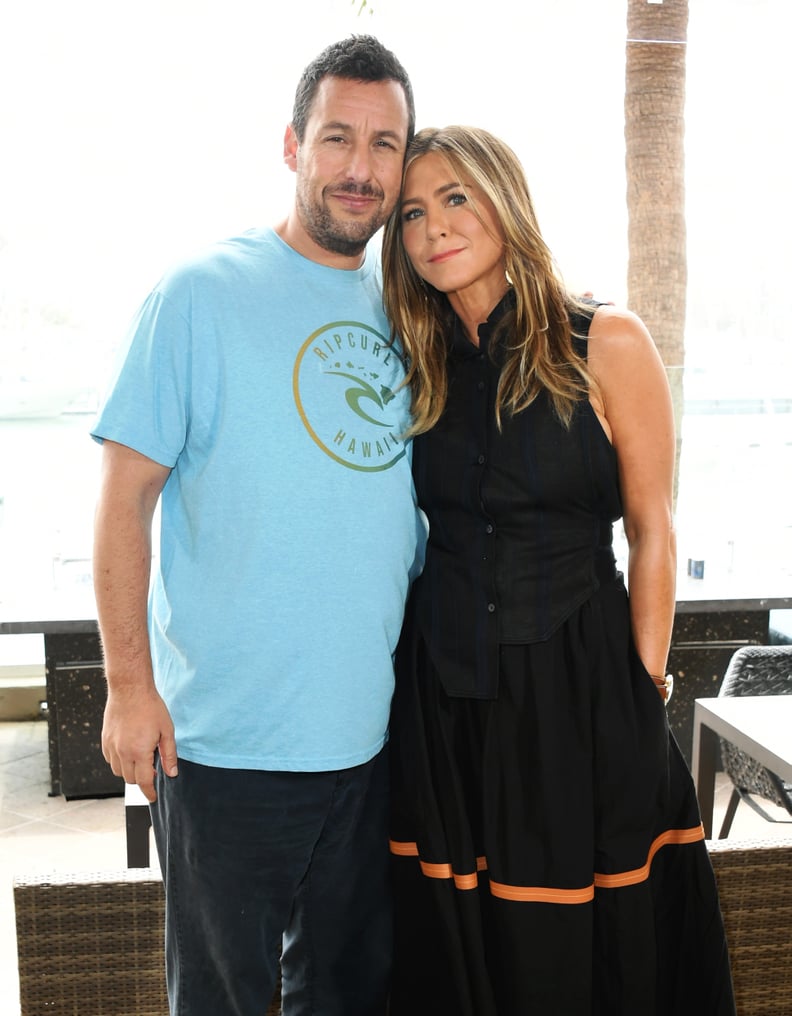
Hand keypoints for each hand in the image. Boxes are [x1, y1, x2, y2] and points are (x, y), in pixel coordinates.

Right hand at [101, 685, 177, 801]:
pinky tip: (129, 750)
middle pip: (131, 779)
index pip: (144, 782)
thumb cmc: (150, 707)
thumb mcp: (166, 730)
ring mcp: (111, 747)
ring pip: (118, 771)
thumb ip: (169, 754)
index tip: (153, 797)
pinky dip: (119, 761)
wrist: (130, 689)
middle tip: (153, 768)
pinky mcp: (105, 740)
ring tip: (141, 757)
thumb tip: (171, 773)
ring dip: (129, 770)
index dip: (149, 792)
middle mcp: (122, 752)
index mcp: (139, 752)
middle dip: (142, 779)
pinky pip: (110, 760)